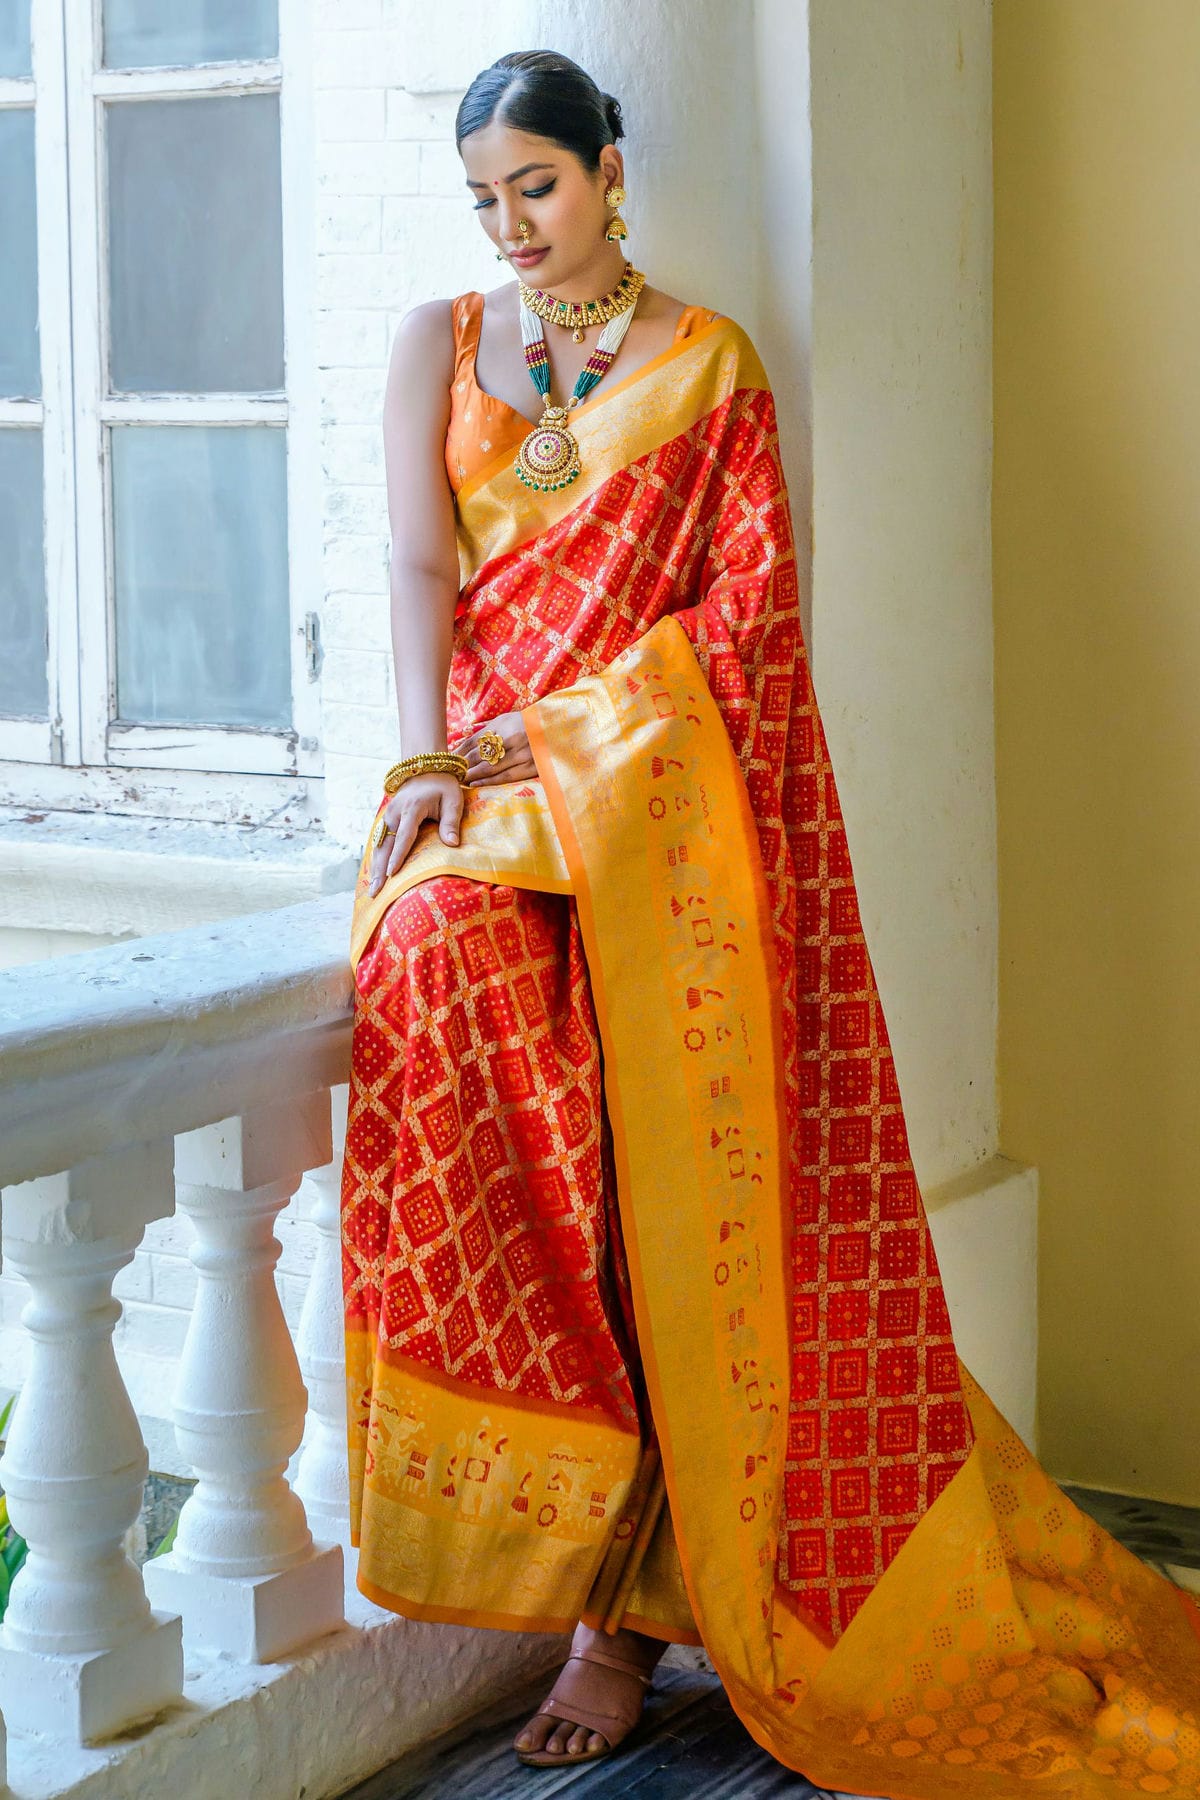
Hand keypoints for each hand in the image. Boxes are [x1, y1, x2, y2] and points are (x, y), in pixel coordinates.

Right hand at [367, 771, 463, 896]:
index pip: (404, 835)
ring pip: (378, 845)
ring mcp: (388, 816)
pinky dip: (376, 859)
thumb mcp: (453, 800)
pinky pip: (379, 842)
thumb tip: (452, 844)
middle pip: (385, 844)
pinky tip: (375, 875)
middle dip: (380, 869)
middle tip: (377, 891)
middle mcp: (395, 813)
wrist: (426, 769)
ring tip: (373, 889)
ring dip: (375, 867)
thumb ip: (451, 822)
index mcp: (412, 808)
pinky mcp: (386, 820)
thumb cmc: (443, 787)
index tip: (392, 873)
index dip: (398, 855)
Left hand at [455, 713, 536, 786]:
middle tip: (450, 773)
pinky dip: (488, 781)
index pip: (475, 740)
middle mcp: (511, 738)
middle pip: (480, 754)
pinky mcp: (530, 767)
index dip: (460, 751)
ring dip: (472, 775)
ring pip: (490, 767)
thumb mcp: (507, 719)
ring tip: (459, 780)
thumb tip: (464, 739)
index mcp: (504, 724)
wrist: (558, 730)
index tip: (449, 759)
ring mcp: (521, 753)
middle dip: (463, 765)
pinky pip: (505, 777)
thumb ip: (488, 729)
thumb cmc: (528, 724)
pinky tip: (475, 783)